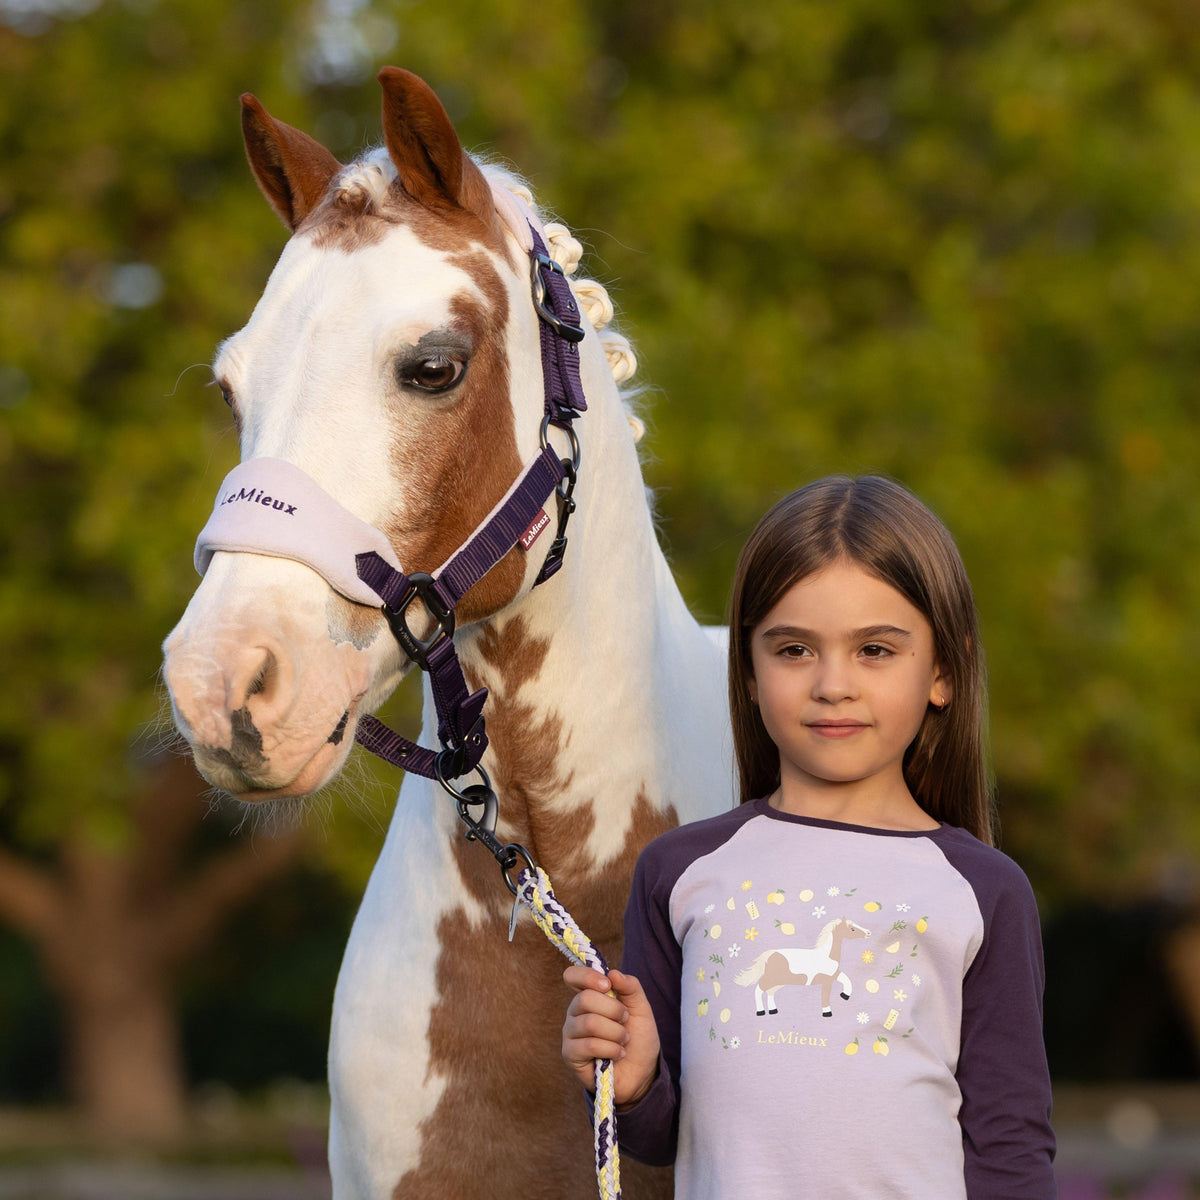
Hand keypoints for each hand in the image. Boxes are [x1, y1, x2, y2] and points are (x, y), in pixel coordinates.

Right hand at [562, 966, 660, 1107]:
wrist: (642, 1073)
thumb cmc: (638, 1038)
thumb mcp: (641, 1008)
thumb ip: (631, 987)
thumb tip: (613, 973)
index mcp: (589, 995)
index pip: (572, 976)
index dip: (587, 976)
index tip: (607, 985)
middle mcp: (575, 1012)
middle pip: (585, 999)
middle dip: (614, 1010)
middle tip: (625, 1021)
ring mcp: (570, 1034)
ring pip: (590, 1023)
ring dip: (616, 1033)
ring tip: (624, 1041)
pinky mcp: (570, 1055)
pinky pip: (589, 1045)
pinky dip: (611, 1049)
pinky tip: (618, 1054)